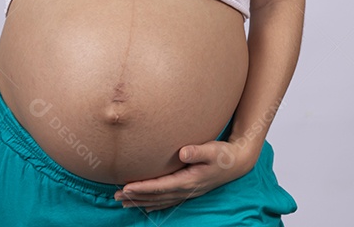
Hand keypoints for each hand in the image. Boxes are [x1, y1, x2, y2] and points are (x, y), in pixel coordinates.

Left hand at [113, 140, 253, 212]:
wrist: (237, 163)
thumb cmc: (223, 154)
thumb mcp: (212, 149)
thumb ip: (198, 151)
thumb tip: (183, 152)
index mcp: (189, 181)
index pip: (160, 186)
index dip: (142, 188)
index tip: (126, 187)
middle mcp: (186, 190)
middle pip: (156, 196)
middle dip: (136, 196)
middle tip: (117, 195)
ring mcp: (188, 192)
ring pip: (160, 200)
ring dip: (142, 201)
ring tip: (124, 202)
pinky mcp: (189, 190)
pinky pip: (167, 200)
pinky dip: (154, 203)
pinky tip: (145, 205)